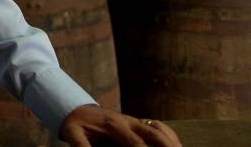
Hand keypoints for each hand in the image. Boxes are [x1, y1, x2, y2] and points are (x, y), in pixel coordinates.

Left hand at [59, 105, 181, 146]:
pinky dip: (169, 135)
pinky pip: (158, 127)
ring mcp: (134, 120)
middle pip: (153, 135)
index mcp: (113, 125)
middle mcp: (127, 121)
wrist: (77, 108)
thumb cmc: (76, 124)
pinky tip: (177, 145)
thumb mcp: (73, 134)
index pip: (136, 143)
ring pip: (159, 130)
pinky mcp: (137, 122)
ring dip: (171, 142)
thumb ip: (81, 145)